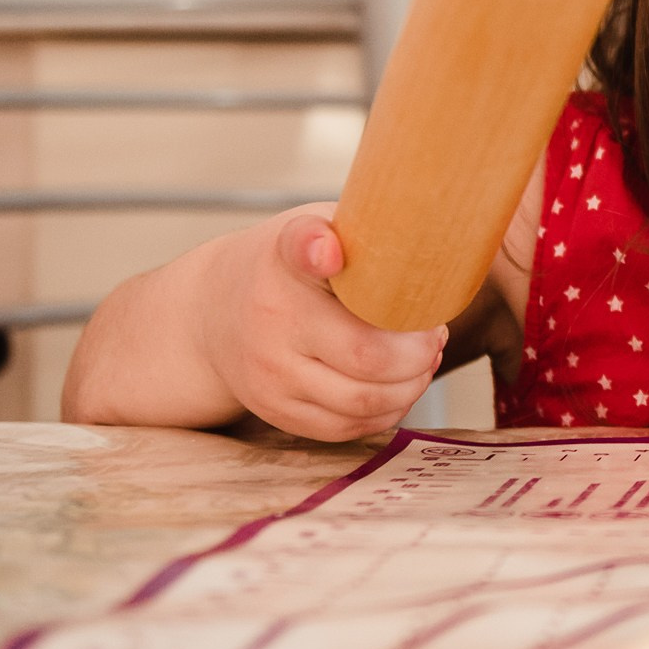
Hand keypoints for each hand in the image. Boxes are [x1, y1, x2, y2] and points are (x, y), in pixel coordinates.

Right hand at [64, 203, 447, 437]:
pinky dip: (387, 410)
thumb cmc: (286, 267)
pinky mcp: (275, 411)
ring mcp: (270, 374)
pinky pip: (347, 427)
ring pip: (364, 400)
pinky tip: (398, 386)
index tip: (330, 250)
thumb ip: (362, 228)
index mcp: (285, 260)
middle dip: (420, 352)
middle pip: (367, 354)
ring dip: (412, 385)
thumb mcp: (313, 225)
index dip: (319, 249)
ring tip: (423, 361)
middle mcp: (272, 320)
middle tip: (435, 334)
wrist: (212, 312)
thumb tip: (436, 222)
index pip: (300, 250)